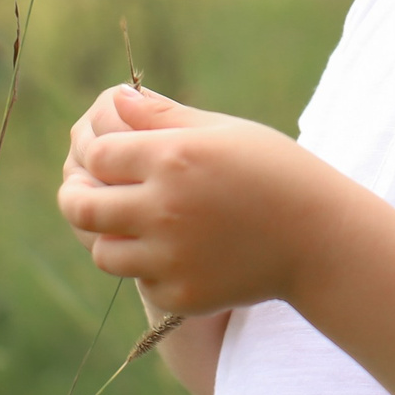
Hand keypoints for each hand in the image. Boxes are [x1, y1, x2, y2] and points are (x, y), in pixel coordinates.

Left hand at [58, 86, 343, 314]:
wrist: (320, 238)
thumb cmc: (275, 172)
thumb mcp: (223, 130)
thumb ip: (164, 116)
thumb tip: (115, 99)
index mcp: (172, 157)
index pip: (97, 155)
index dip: (91, 152)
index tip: (99, 155)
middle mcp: (163, 208)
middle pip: (82, 207)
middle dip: (74, 196)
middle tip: (79, 193)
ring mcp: (170, 257)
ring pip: (102, 253)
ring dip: (107, 237)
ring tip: (123, 225)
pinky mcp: (181, 295)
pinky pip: (141, 281)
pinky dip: (147, 268)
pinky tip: (170, 251)